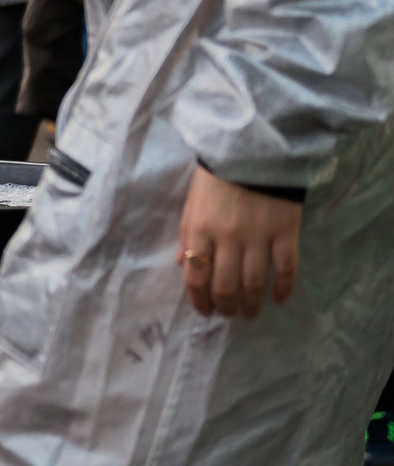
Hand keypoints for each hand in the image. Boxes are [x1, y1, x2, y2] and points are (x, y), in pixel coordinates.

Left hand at [178, 164, 301, 319]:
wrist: (251, 152)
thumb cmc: (216, 178)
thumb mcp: (192, 204)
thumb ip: (187, 236)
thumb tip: (180, 264)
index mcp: (200, 230)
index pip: (196, 276)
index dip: (199, 300)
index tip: (204, 311)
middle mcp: (228, 238)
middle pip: (226, 285)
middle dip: (225, 306)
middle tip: (227, 314)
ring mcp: (258, 236)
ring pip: (254, 283)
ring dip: (251, 304)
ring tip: (249, 314)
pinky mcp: (285, 233)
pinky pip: (286, 268)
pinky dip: (283, 289)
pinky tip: (279, 300)